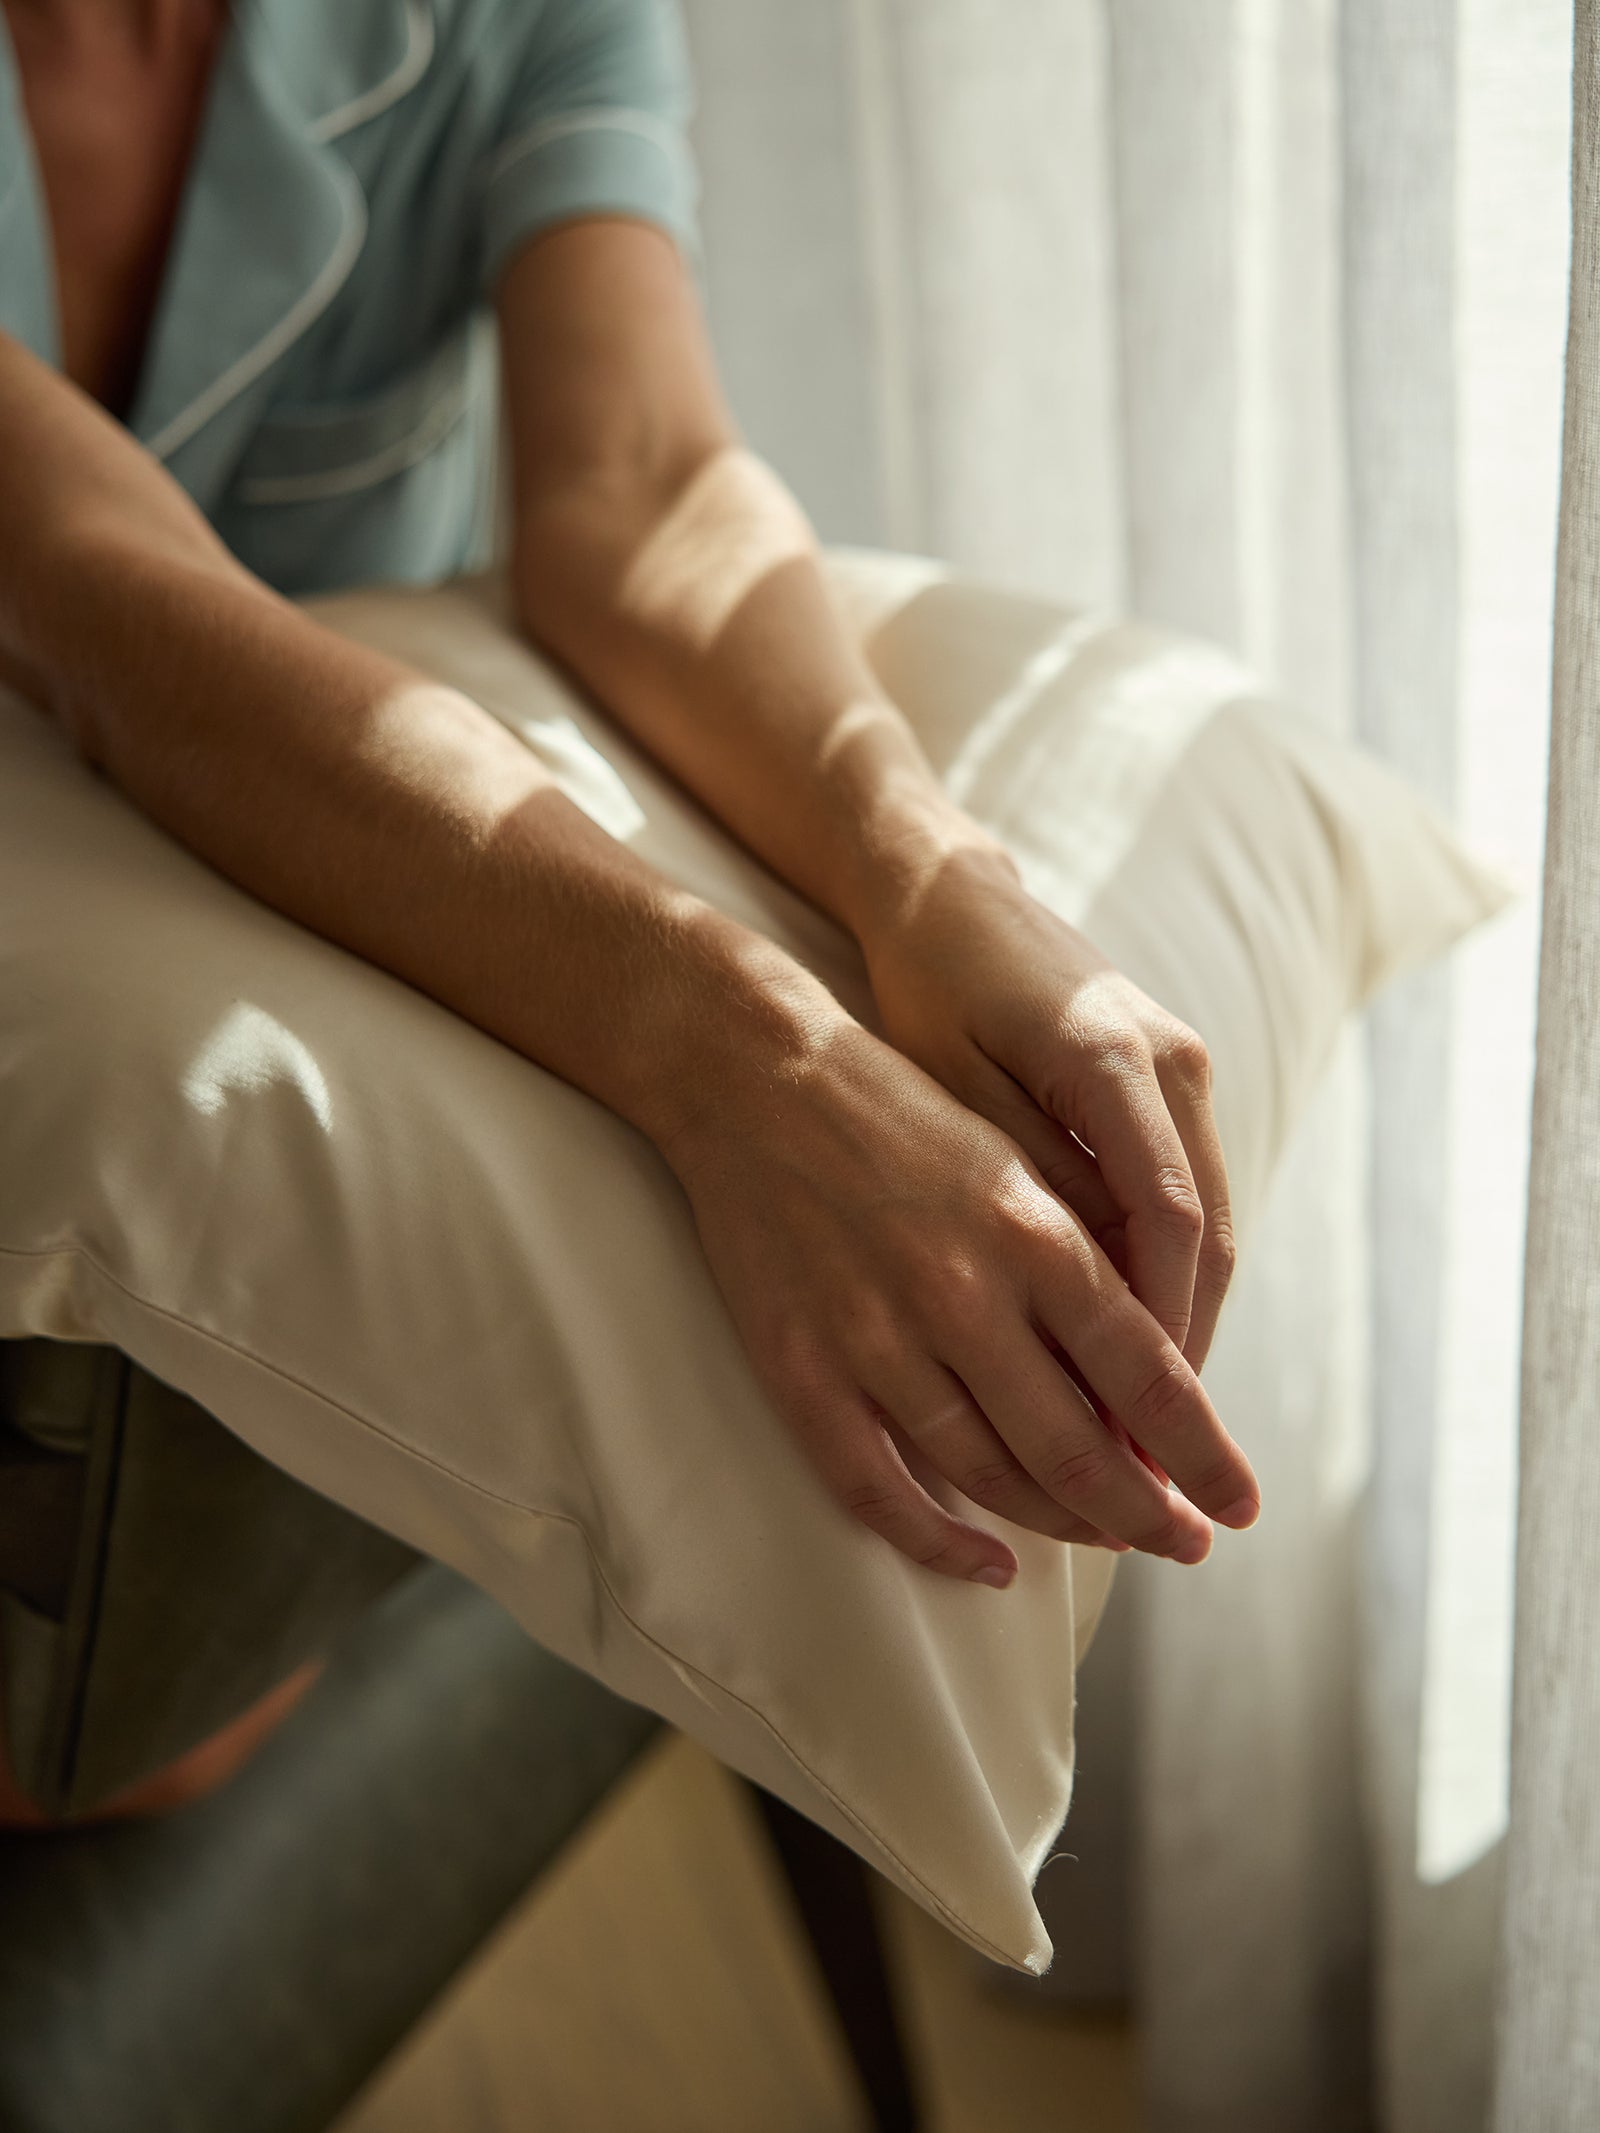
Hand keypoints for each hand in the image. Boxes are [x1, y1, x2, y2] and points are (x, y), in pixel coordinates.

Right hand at [660, 1006, 1258, 1587]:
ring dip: (1060, 1525)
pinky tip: (986, 1564)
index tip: (1237, 1505)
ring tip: (1105, 1541)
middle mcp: (964, 1293)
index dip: (1201, 1456)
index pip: (1147, 1376)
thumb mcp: (1017, 1168)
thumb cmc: (904, 1120)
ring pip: (989, 1477)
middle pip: (1078, 1450)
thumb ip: (1081, 1270)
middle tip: (1183, 1546)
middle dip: (1147, 1515)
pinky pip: (877, 1490)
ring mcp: (877, 1337)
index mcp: (1034, 1234)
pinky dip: (939, 1543)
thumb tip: (1151, 1382)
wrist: (759, 1078)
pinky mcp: (802, 1366)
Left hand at [857, 842, 1237, 1376]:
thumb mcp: (953, 1085)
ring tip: (1150, 1424)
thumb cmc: (926, 988)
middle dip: (1186, 1350)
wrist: (947, 893)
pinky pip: (1186, 1194)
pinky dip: (1170, 1273)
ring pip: (1210, 1222)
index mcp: (1113, 1061)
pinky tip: (1133, 1344)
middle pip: (1210, 1235)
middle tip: (1159, 1454)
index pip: (1169, 1222)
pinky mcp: (1168, 1079)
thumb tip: (1088, 1301)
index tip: (1137, 1423)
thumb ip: (1025, 1181)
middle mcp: (1171, 1062)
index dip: (1159, 1331)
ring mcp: (1181, 1066)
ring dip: (1184, 1320)